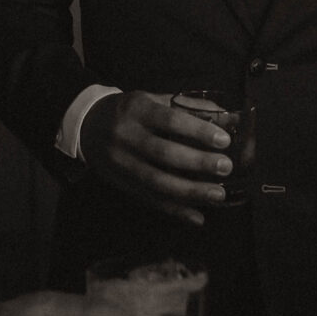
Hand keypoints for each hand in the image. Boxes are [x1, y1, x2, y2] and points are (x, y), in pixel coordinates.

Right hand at [83, 89, 231, 225]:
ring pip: (157, 182)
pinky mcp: (122, 184)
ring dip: (191, 192)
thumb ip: (188, 107)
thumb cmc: (130, 111)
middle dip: (198, 163)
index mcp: (137, 109)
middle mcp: (126, 136)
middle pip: (164, 154)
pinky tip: (197, 217)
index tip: (224, 140)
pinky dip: (175, 211)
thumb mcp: (154, 99)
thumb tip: (228, 117)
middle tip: (225, 167)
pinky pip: (150, 200)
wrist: (88, 125)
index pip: (170, 120)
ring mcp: (122, 163)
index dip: (198, 131)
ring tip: (218, 194)